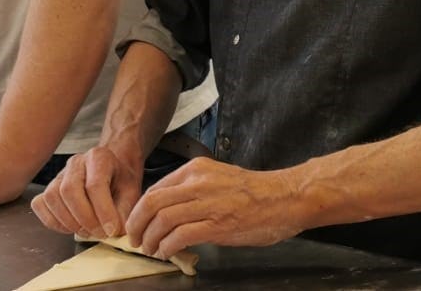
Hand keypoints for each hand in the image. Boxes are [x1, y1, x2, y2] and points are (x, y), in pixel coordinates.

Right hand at [31, 144, 144, 239]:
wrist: (111, 173)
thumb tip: (114, 232)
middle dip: (84, 218)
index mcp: (99, 157)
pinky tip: (70, 227)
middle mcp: (76, 162)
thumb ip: (124, 211)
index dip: (103, 211)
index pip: (95, 185)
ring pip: (52, 198)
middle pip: (69, 190)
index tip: (111, 230)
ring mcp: (58, 174)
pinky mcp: (47, 188)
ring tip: (87, 231)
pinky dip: (53, 221)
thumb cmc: (120, 182)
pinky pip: (40, 205)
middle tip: (99, 233)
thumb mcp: (131, 192)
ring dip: (69, 222)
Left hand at [124, 158, 306, 259]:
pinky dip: (168, 246)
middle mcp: (198, 182)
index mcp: (197, 169)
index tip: (137, 223)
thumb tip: (170, 211)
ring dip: (151, 239)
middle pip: (152, 203)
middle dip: (137, 225)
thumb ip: (194, 190)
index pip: (155, 189)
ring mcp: (208, 203)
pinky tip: (167, 252)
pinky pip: (180, 236)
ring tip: (151, 249)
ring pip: (162, 220)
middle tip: (135, 239)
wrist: (285, 198)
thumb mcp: (218, 178)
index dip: (139, 210)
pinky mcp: (217, 224)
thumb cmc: (256, 192)